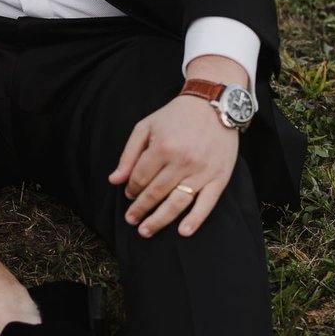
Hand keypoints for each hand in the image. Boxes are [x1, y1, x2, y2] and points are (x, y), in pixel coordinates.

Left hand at [108, 95, 237, 237]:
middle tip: (131, 220)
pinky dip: (195, 219)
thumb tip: (114, 180)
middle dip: (140, 209)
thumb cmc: (176, 115)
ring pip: (177, 202)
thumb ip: (129, 154)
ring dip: (159, 220)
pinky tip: (183, 231)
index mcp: (163, 147)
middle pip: (155, 193)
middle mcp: (182, 161)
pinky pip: (207, 203)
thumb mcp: (146, 127)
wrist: (213, 103)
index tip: (128, 195)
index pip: (140, 178)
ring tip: (145, 231)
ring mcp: (202, 171)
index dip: (131, 189)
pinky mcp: (220, 177)